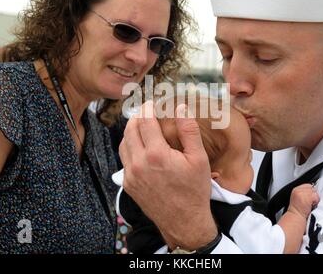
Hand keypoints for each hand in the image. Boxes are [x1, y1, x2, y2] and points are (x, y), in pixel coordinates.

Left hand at [119, 101, 217, 249]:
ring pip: (123, 142)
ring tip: (144, 125)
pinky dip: (130, 146)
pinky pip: (124, 158)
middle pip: (130, 128)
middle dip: (138, 115)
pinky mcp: (128, 184)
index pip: (145, 120)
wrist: (184, 221)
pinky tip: (141, 146)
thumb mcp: (198, 159)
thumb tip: (180, 107)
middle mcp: (138, 163)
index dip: (148, 107)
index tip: (153, 101)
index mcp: (156, 154)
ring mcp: (131, 175)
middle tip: (148, 111)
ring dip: (132, 130)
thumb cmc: (194, 191)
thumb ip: (189, 130)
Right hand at [287, 184, 319, 219]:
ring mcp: (303, 193)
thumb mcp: (298, 198)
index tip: (309, 198)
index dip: (310, 191)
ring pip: (315, 192)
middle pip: (312, 188)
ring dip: (315, 199)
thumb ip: (304, 193)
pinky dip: (316, 202)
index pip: (307, 185)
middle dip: (313, 195)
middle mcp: (298, 190)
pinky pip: (316, 197)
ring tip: (310, 204)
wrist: (296, 216)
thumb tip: (313, 189)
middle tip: (309, 202)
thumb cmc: (298, 210)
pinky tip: (311, 205)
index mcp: (296, 189)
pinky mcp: (308, 197)